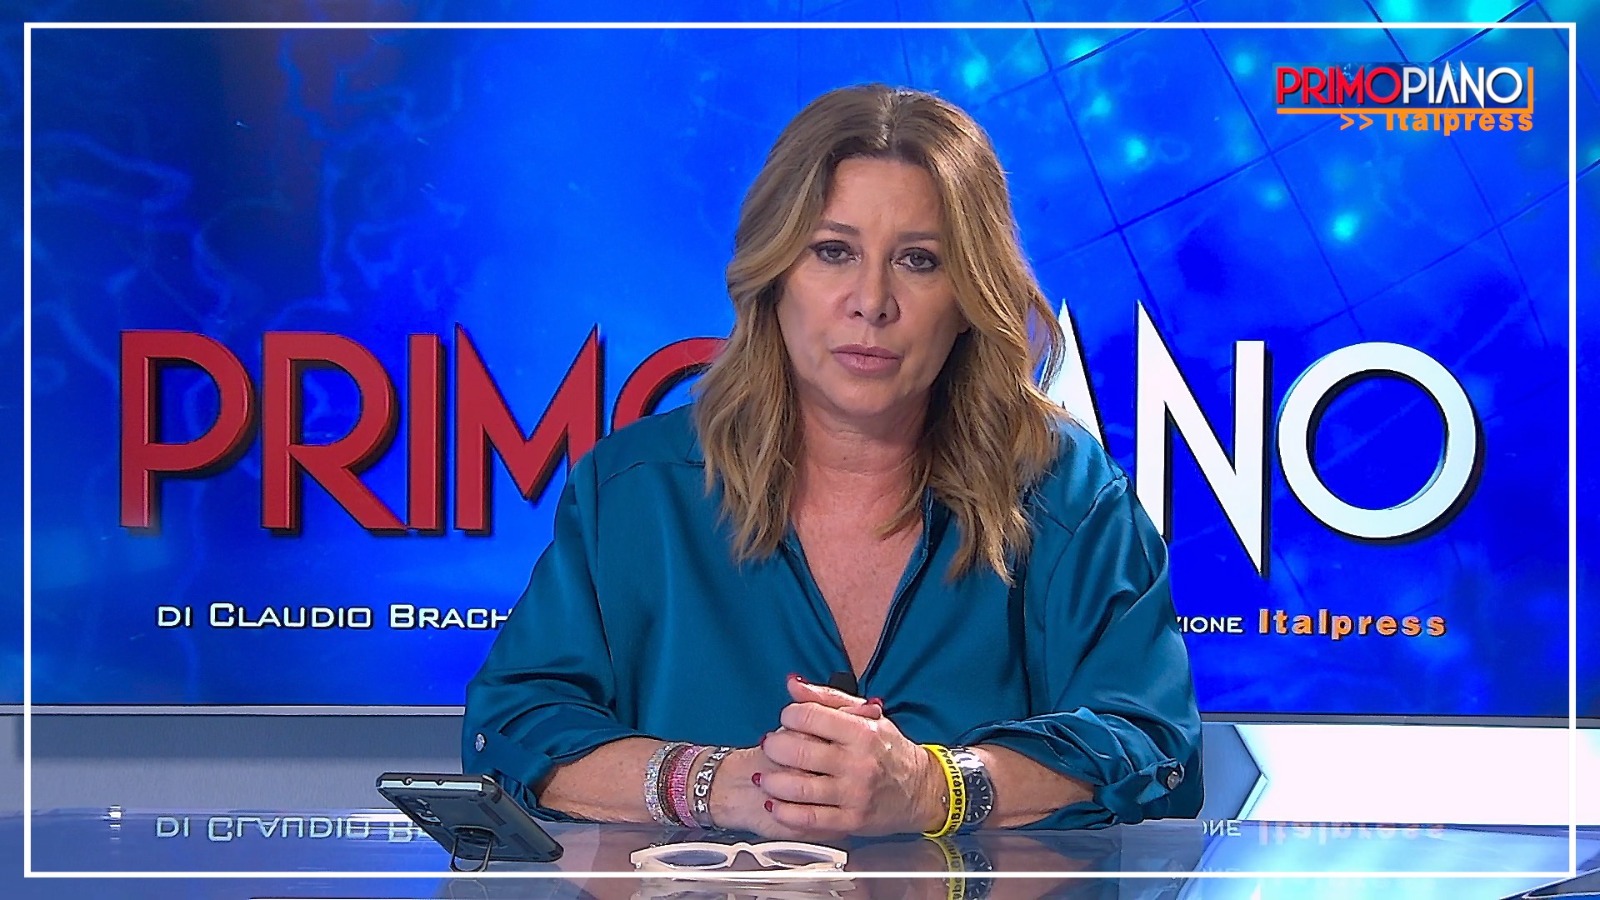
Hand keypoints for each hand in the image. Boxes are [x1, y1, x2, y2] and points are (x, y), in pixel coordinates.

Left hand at [708, 676, 880, 837]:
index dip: (789, 714)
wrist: (921, 790)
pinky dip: (785, 812)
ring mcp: (854, 795)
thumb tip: (792, 685)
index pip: (810, 716)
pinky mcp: (851, 821)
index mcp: (861, 731)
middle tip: (770, 746)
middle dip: (774, 747)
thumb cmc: (889, 749)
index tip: (787, 718)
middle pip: (799, 752)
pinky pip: (809, 819)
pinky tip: (775, 804)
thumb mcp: (866, 715)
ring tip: (765, 777)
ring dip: (772, 782)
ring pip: (799, 788)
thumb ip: (827, 698)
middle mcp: (858, 763)